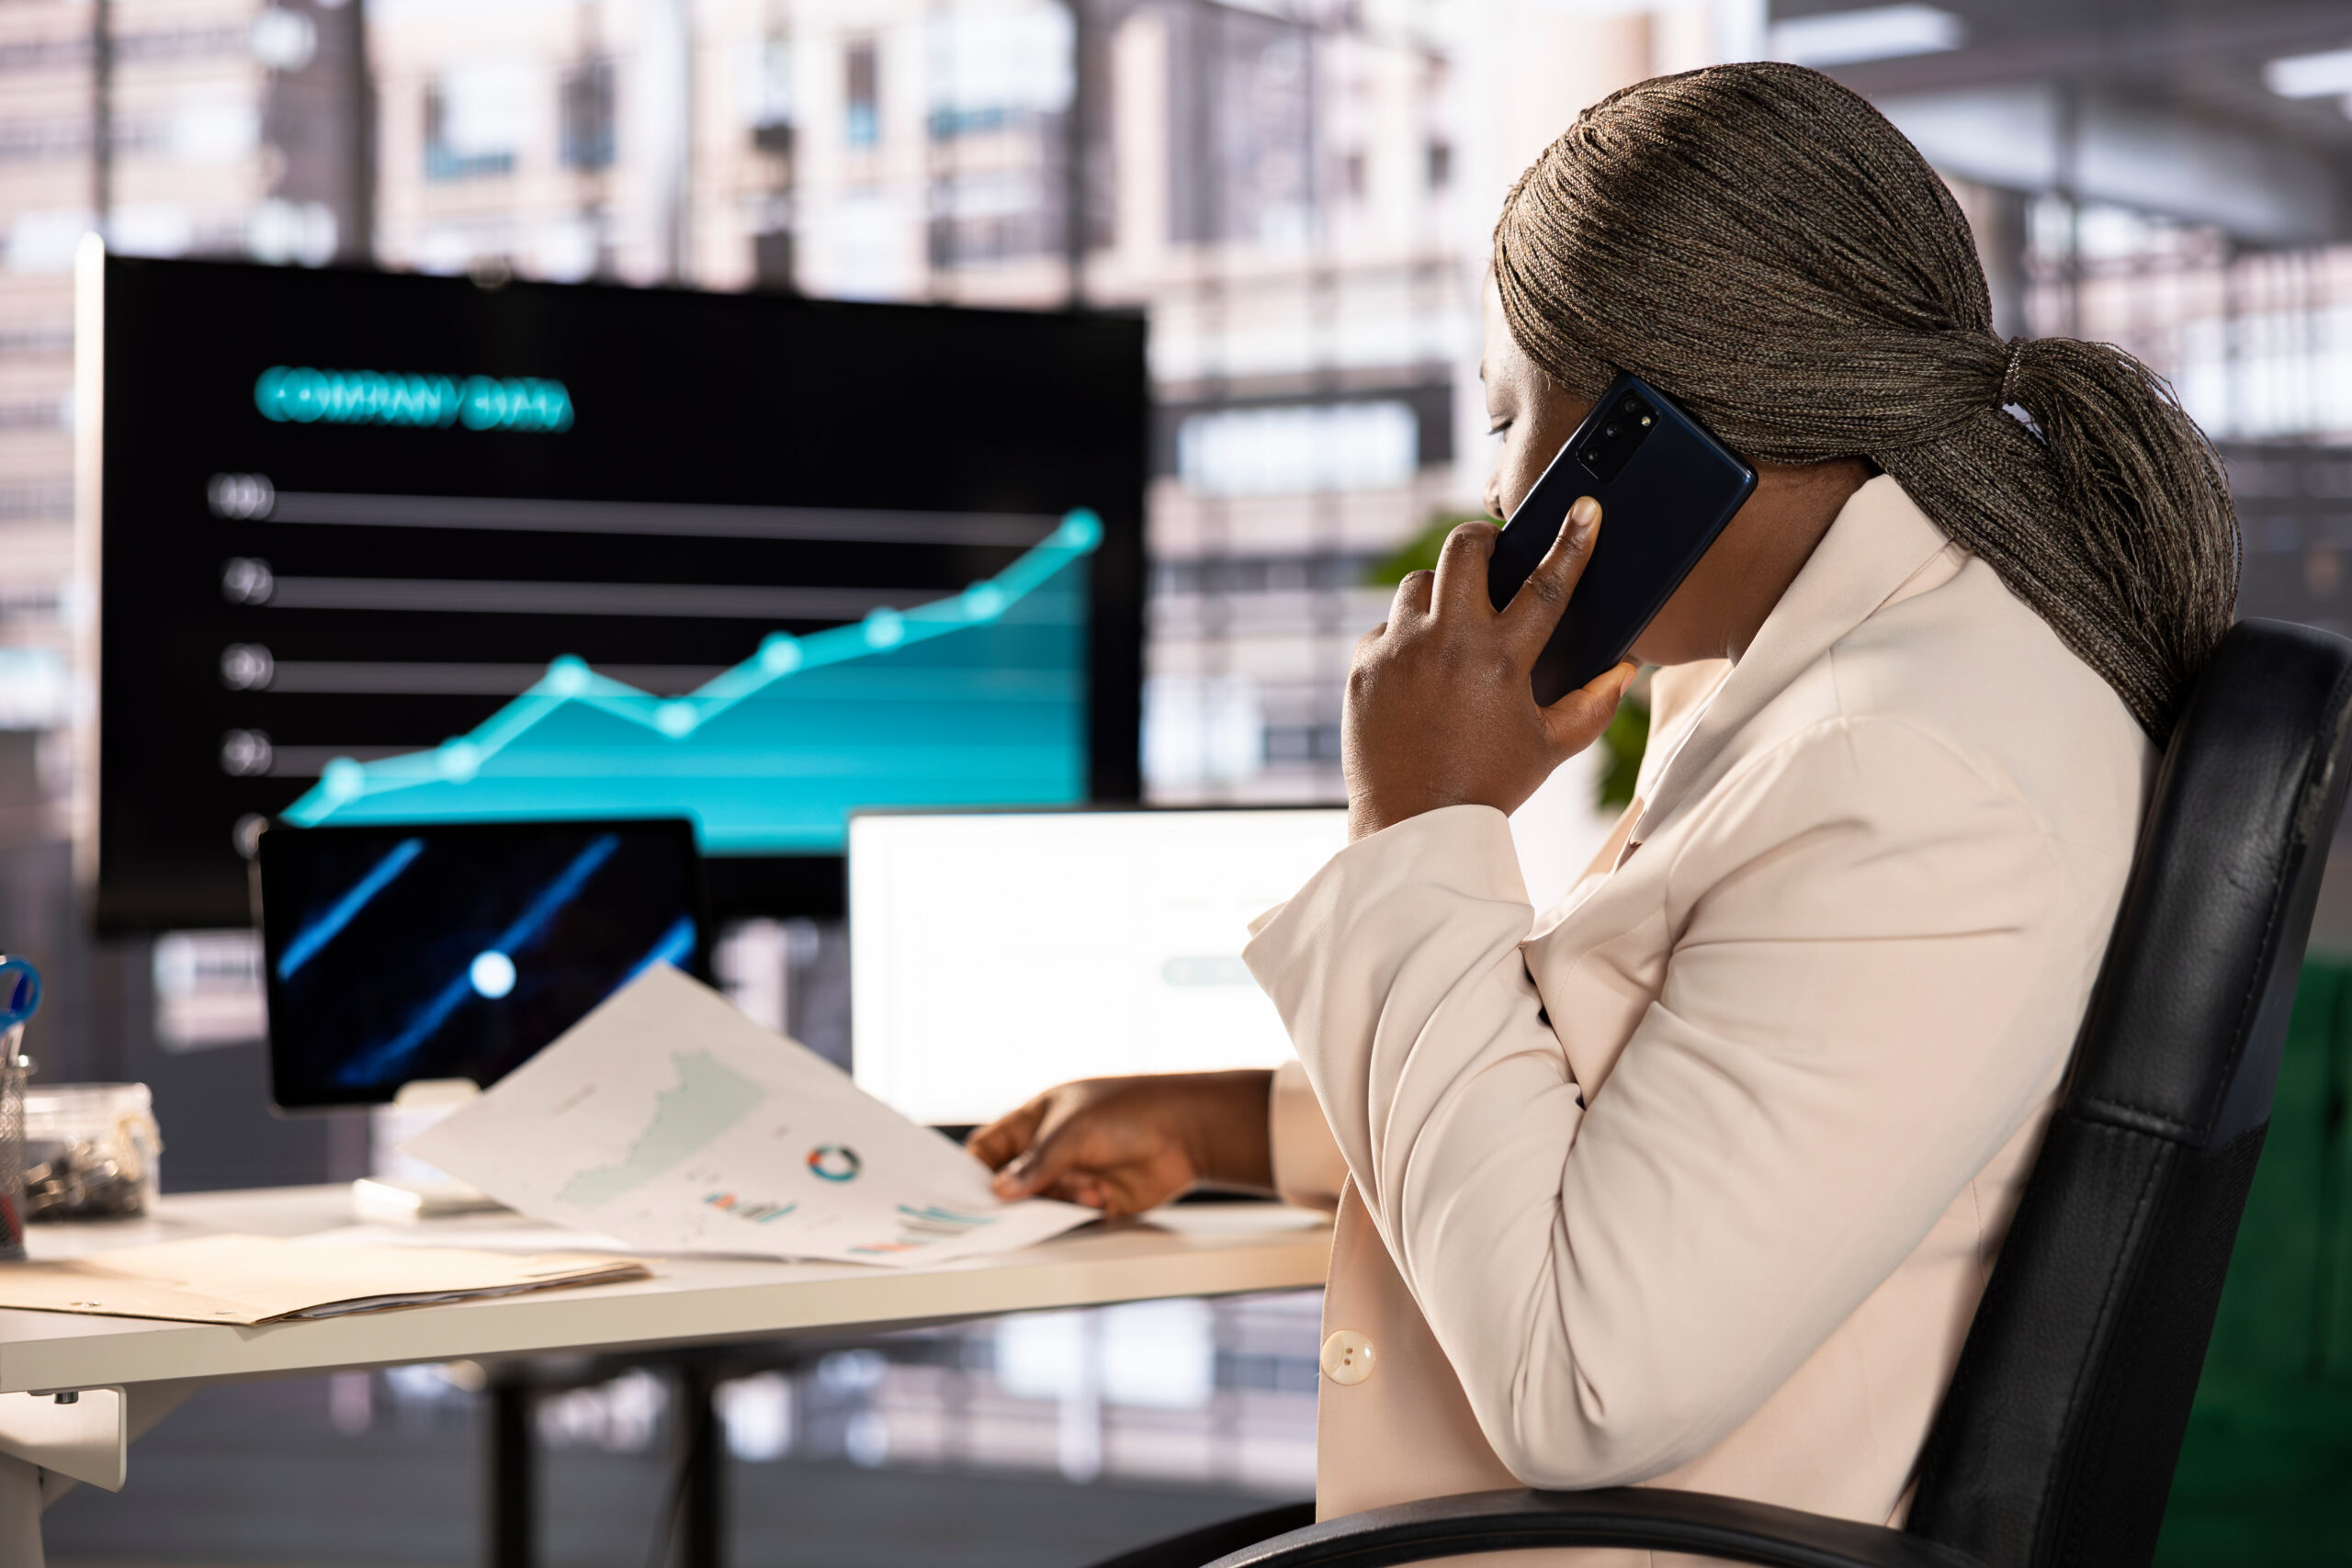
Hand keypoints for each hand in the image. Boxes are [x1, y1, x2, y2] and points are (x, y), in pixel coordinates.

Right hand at [971, 1071, 1274, 1216]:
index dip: (971, 1169)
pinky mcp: (1093, 1202)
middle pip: (1009, 1183)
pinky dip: (1075, 1212)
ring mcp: (1070, 1176)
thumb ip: (1035, 1164)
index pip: (988, 1147)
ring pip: (1038, 1204)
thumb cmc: (1129, 1112)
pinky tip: (1096, 1196)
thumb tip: (998, 1192)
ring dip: (1053, 1201)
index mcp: (1035, 1120)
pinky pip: (1067, 1218)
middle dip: (1009, 1197)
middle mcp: (1049, 1150)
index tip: (957, 1195)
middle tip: (1001, 1212)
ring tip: (1084, 1186)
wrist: (1187, 1133)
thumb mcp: (1074, 1132)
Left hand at [1344, 496, 1636, 839]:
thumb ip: (1593, 705)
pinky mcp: (1364, 666)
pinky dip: (1406, 638)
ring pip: (1419, 583)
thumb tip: (1624, 669)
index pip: (1547, 584)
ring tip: (1455, 620)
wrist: (1412, 825)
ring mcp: (1398, 651)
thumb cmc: (1487, 787)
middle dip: (1484, 540)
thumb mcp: (1550, 749)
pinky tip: (1421, 667)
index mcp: (1501, 660)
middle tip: (1496, 553)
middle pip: (1465, 550)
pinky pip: (1387, 628)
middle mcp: (1446, 644)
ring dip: (1441, 591)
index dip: (1572, 540)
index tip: (1584, 507)